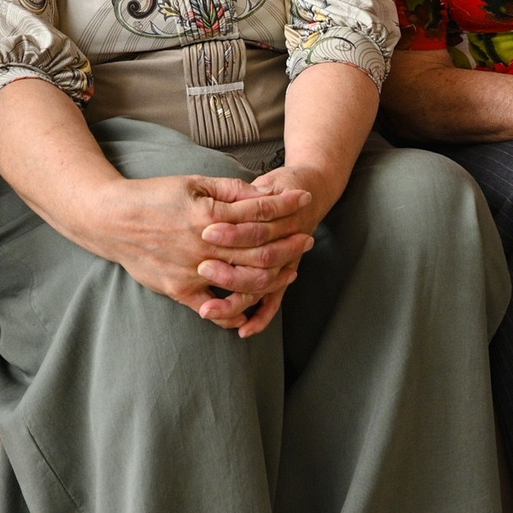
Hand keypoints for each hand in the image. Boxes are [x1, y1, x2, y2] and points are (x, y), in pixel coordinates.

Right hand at [91, 174, 316, 330]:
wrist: (112, 220)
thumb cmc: (154, 196)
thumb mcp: (193, 182)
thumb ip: (229, 190)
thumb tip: (261, 193)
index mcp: (207, 215)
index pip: (258, 212)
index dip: (285, 206)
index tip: (304, 201)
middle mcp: (202, 246)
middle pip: (258, 250)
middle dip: (288, 244)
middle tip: (307, 239)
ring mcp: (190, 271)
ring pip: (242, 281)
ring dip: (272, 277)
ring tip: (289, 270)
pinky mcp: (177, 290)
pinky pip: (211, 309)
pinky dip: (233, 311)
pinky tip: (251, 308)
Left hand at [205, 163, 341, 338]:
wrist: (310, 191)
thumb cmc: (280, 188)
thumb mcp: (263, 183)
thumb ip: (243, 192)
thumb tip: (219, 201)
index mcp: (275, 215)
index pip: (254, 227)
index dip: (232, 231)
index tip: (206, 232)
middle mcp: (282, 241)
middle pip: (257, 259)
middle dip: (228, 269)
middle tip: (202, 269)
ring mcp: (283, 260)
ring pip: (262, 285)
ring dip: (236, 300)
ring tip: (209, 309)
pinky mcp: (284, 273)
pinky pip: (273, 300)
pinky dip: (261, 316)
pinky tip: (243, 329)